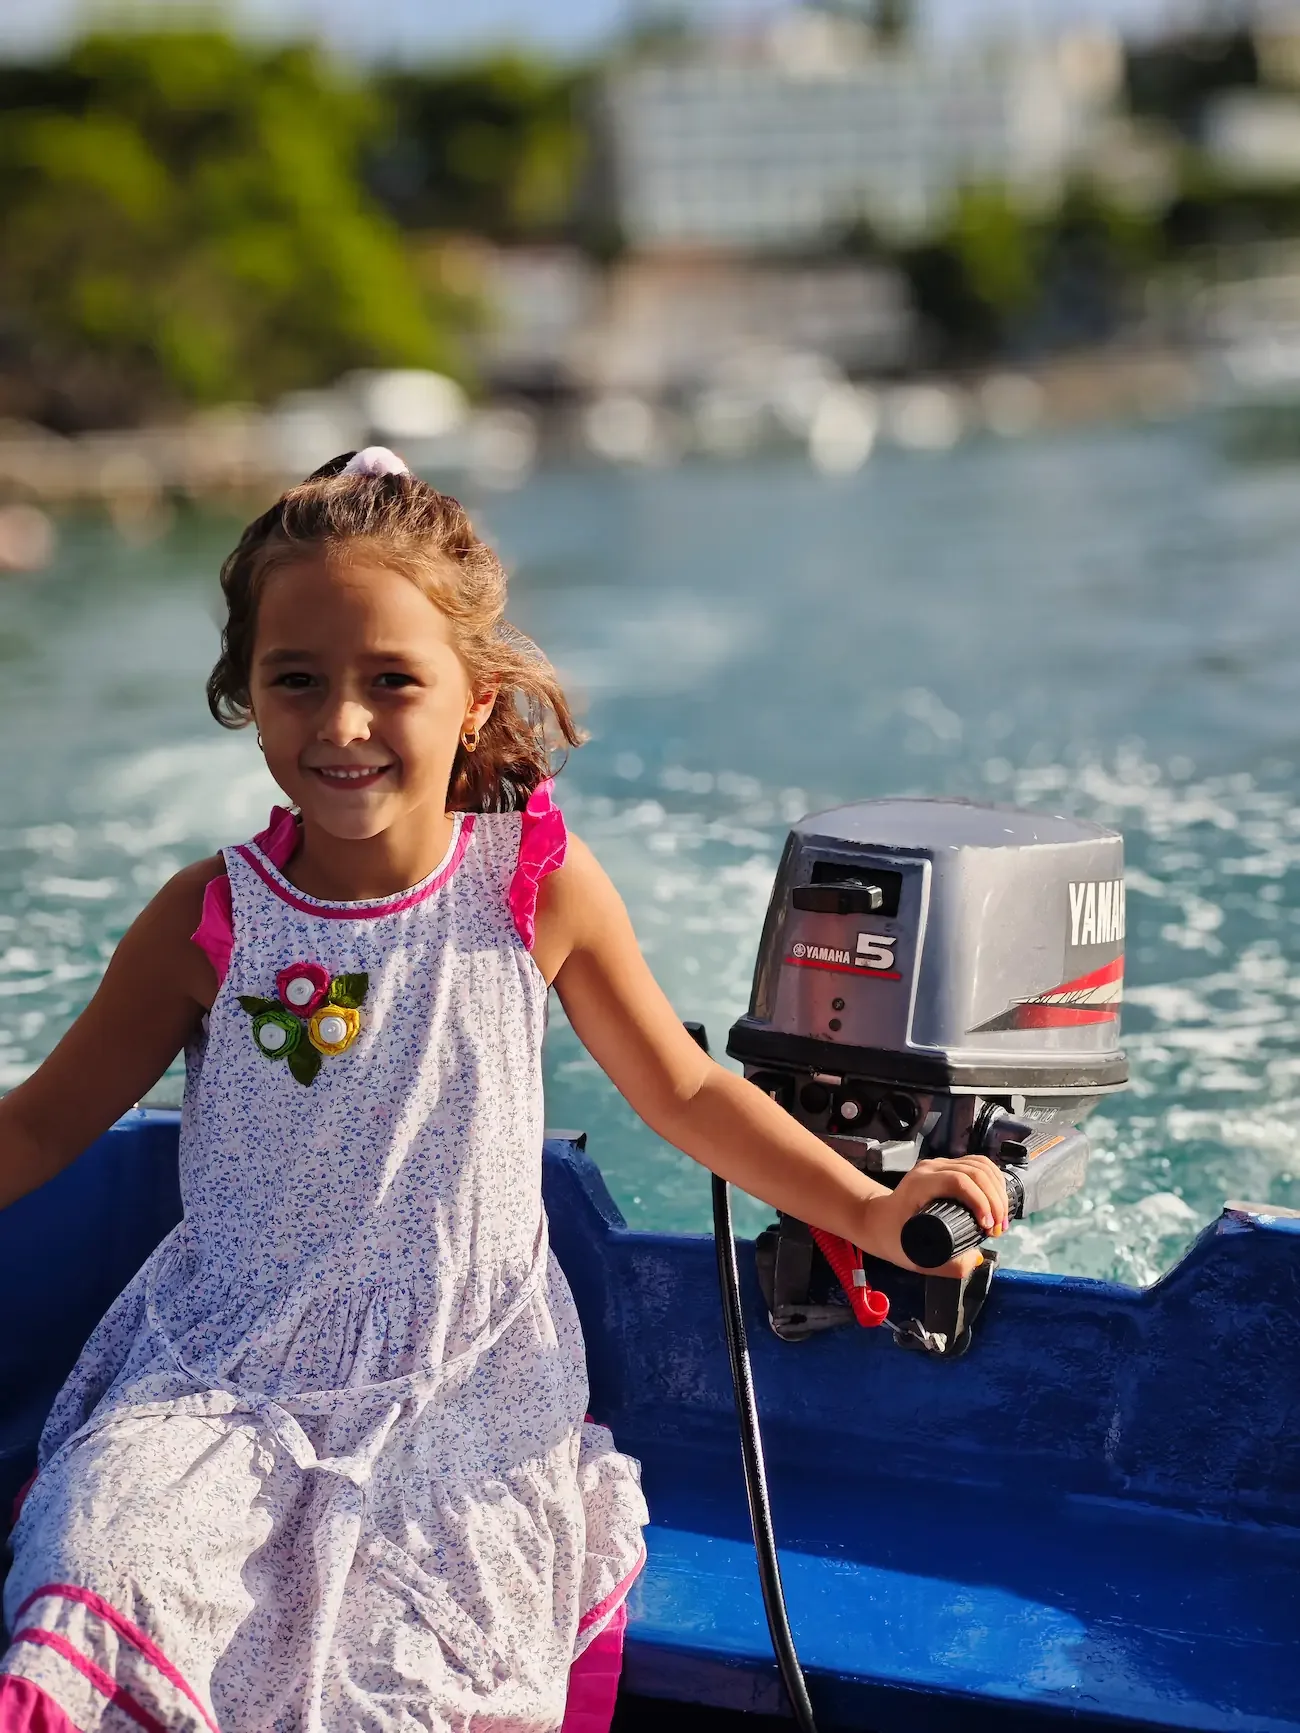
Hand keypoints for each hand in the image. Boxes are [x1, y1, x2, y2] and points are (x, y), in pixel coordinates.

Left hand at [857, 1155, 1009, 1278]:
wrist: (876, 1220)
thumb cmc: (892, 1237)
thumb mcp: (915, 1257)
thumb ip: (947, 1266)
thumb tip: (976, 1258)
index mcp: (920, 1184)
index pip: (958, 1181)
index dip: (980, 1201)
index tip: (988, 1227)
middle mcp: (930, 1169)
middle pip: (974, 1171)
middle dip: (994, 1200)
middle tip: (998, 1229)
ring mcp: (938, 1165)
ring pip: (979, 1165)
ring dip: (997, 1190)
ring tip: (1000, 1218)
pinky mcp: (946, 1167)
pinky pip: (976, 1164)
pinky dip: (993, 1180)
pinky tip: (999, 1198)